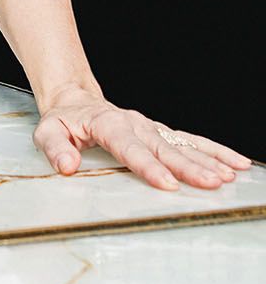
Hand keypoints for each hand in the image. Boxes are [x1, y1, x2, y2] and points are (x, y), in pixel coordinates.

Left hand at [33, 85, 253, 190]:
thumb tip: (66, 166)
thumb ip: (55, 149)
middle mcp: (134, 124)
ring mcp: (150, 128)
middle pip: (164, 147)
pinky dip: (214, 151)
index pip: (130, 148)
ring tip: (229, 176)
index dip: (148, 166)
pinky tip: (235, 163)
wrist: (75, 100)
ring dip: (207, 160)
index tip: (167, 183)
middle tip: (210, 183)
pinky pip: (190, 140)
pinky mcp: (160, 133)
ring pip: (182, 144)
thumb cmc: (63, 120)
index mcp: (108, 124)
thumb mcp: (48, 132)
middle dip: (188, 166)